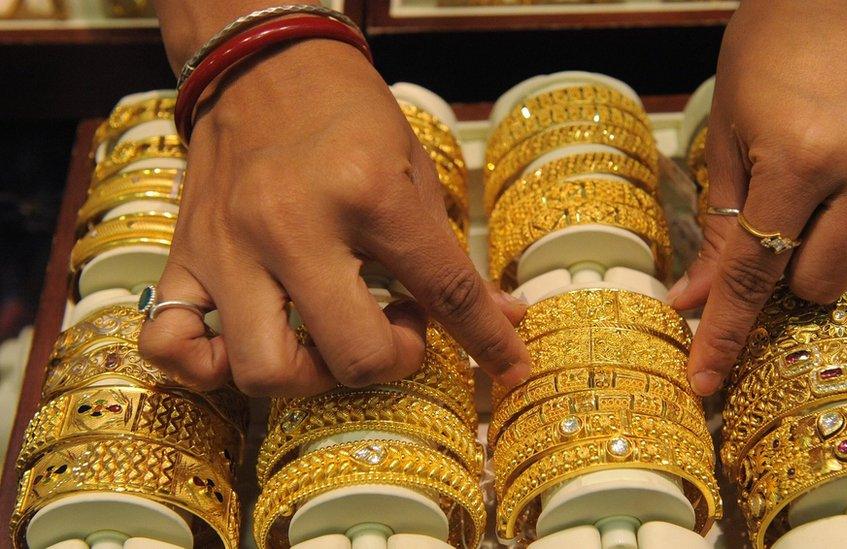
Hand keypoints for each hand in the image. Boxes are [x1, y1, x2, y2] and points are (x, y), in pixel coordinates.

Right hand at [138, 41, 530, 395]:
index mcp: (366, 193)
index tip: (509, 368)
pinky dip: (208, 366)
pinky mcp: (184, 255)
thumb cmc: (349, 115)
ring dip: (312, 375)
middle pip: (352, 356)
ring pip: (263, 371)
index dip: (489, 341)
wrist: (263, 65)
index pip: (444, 292)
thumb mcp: (414, 172)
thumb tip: (507, 319)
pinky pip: (170, 345)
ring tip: (330, 336)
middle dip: (392, 360)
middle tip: (397, 326)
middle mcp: (291, 225)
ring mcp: (228, 247)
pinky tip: (247, 344)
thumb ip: (452, 257)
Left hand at [668, 0, 846, 395]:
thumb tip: (693, 301)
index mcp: (802, 157)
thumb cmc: (768, 56)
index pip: (755, 274)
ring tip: (823, 181)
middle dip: (788, 272)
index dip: (724, 333)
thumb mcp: (728, 139)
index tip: (705, 380)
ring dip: (835, 241)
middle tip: (779, 221)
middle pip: (820, 284)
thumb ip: (720, 229)